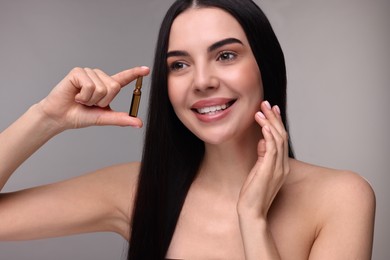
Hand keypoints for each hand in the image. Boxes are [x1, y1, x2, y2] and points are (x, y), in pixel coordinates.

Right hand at [38, 66, 149, 129]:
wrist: (60, 117)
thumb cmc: (80, 115)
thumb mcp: (103, 118)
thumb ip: (121, 119)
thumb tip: (138, 123)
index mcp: (107, 86)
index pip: (124, 78)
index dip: (135, 73)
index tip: (146, 70)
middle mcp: (100, 77)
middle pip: (114, 87)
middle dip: (102, 101)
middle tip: (90, 103)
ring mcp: (89, 73)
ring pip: (101, 87)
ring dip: (91, 99)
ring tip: (82, 99)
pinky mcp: (78, 72)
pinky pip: (89, 85)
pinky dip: (84, 96)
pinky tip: (76, 96)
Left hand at [237, 100, 289, 219]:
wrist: (252, 211)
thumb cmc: (253, 193)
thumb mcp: (258, 171)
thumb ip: (262, 156)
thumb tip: (262, 140)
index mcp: (281, 166)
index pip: (282, 140)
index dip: (277, 123)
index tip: (271, 110)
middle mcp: (283, 165)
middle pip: (282, 135)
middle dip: (274, 118)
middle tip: (266, 104)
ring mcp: (278, 167)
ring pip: (278, 138)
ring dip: (269, 122)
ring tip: (260, 110)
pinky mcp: (270, 169)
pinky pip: (272, 147)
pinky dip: (268, 133)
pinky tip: (262, 124)